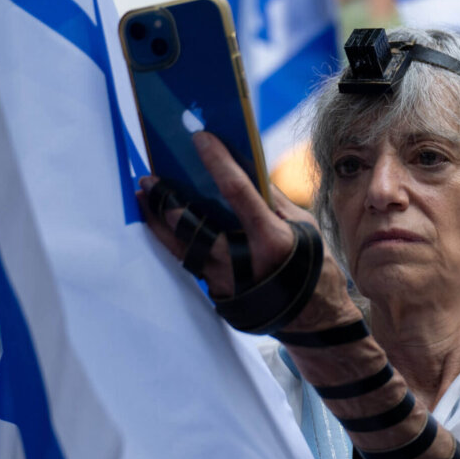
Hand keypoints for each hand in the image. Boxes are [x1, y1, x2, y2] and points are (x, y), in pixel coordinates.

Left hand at [135, 132, 359, 331]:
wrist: (314, 320)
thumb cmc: (313, 268)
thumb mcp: (304, 227)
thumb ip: (272, 201)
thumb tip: (246, 170)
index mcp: (271, 239)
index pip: (238, 191)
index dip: (218, 162)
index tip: (200, 138)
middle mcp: (242, 260)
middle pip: (194, 224)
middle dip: (168, 198)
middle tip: (150, 177)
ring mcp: (225, 279)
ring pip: (181, 245)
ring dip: (158, 219)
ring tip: (145, 196)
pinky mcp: (216, 290)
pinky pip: (188, 260)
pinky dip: (172, 239)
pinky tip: (160, 222)